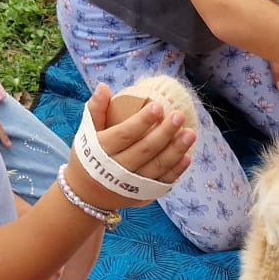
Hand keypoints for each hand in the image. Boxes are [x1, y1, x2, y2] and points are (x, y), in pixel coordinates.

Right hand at [74, 84, 196, 207]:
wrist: (88, 193)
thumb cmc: (89, 155)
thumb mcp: (87, 133)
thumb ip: (96, 110)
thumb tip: (103, 86)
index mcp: (102, 151)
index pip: (125, 134)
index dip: (142, 121)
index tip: (158, 106)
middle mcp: (118, 170)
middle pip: (145, 150)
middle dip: (164, 132)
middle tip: (179, 115)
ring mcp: (133, 184)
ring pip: (157, 166)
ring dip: (176, 150)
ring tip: (190, 134)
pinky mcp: (144, 193)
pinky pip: (162, 182)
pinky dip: (176, 170)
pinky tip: (188, 157)